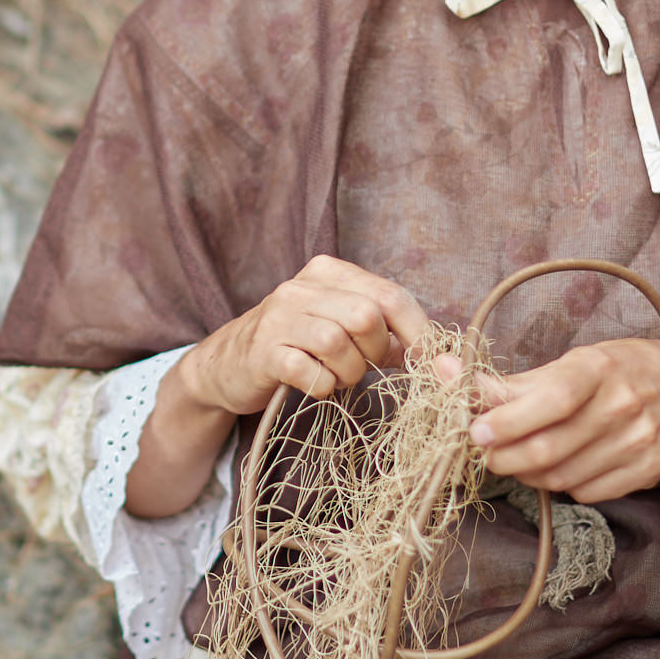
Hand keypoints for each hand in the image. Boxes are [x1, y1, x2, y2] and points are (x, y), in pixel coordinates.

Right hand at [175, 255, 431, 415]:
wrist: (226, 365)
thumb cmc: (295, 345)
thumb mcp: (339, 325)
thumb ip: (381, 329)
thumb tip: (433, 353)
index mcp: (328, 272)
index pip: (389, 295)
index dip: (419, 333)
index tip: (431, 363)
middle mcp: (302, 287)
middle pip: (367, 316)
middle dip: (377, 352)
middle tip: (365, 367)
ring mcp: (278, 318)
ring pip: (339, 344)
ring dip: (349, 373)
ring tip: (336, 376)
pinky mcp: (262, 352)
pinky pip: (311, 373)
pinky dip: (322, 386)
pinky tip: (314, 384)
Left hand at [432, 338, 659, 504]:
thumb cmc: (618, 371)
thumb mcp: (572, 364)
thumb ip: (511, 382)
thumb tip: (444, 373)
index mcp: (598, 368)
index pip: (551, 400)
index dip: (508, 421)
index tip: (475, 432)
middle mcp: (623, 405)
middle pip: (548, 449)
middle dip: (503, 457)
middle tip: (484, 452)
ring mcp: (638, 442)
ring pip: (560, 476)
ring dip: (525, 473)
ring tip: (515, 458)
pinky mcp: (646, 472)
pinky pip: (584, 491)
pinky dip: (559, 485)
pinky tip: (556, 467)